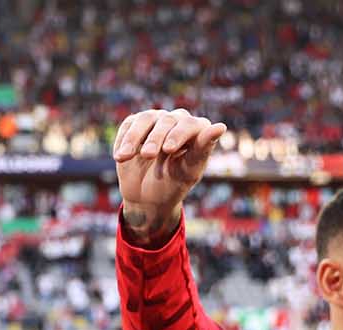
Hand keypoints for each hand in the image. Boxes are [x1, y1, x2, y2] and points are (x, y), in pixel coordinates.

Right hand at [112, 109, 226, 245]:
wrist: (147, 197)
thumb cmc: (173, 184)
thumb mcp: (189, 171)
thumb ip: (203, 149)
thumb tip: (221, 126)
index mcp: (196, 130)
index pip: (190, 125)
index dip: (179, 135)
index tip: (168, 150)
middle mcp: (177, 120)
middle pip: (166, 121)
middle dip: (155, 139)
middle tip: (148, 157)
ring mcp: (155, 120)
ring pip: (145, 119)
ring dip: (135, 138)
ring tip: (125, 157)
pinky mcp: (134, 124)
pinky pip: (129, 124)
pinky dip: (123, 139)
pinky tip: (120, 156)